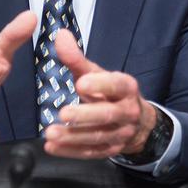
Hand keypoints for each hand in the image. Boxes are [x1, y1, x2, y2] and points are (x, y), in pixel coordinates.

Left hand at [42, 29, 156, 158]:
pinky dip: (70, 151)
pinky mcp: (110, 150)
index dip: (100, 85)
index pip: (116, 86)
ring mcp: (120, 134)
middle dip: (85, 115)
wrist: (137, 123)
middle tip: (62, 113)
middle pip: (107, 115)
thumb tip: (60, 35)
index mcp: (126, 88)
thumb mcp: (97, 74)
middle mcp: (127, 112)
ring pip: (97, 136)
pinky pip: (91, 153)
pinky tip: (52, 147)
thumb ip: (77, 59)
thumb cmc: (111, 93)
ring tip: (50, 133)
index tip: (80, 83)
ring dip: (73, 136)